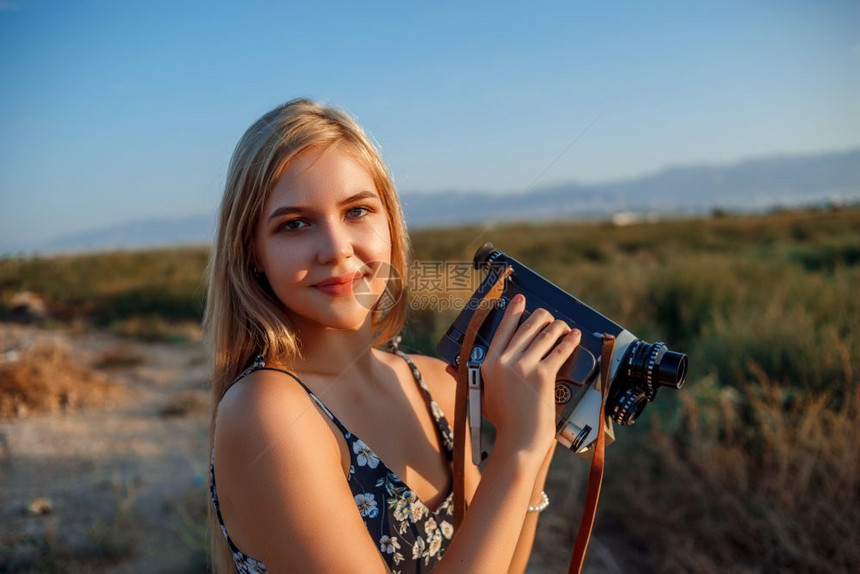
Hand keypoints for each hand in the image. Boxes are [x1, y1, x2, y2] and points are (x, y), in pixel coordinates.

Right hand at [478, 294, 580, 451]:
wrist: (520, 439)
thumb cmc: (502, 420)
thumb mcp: (479, 396)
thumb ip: (466, 378)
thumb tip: (449, 368)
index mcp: (488, 363)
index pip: (502, 329)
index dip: (513, 311)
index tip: (520, 299)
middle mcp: (504, 361)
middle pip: (526, 327)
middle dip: (540, 317)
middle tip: (548, 315)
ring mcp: (524, 367)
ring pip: (545, 336)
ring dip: (557, 327)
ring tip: (563, 326)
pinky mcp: (543, 375)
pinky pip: (559, 351)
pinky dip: (569, 342)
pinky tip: (574, 336)